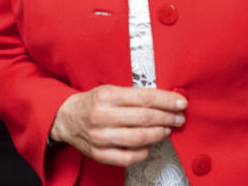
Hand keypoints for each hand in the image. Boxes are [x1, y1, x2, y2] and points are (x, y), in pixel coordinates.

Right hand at [50, 85, 186, 166]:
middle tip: (179, 118)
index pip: (145, 98)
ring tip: (167, 130)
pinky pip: (126, 157)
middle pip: (144, 118)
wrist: (66, 118)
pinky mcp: (98, 153)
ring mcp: (99, 137)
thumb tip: (166, 100)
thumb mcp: (112, 90)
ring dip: (158, 134)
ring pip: (137, 138)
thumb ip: (135, 95)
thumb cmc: (94, 102)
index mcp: (108, 96)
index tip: (181, 103)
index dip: (167, 101)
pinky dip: (142, 153)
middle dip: (167, 118)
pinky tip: (149, 146)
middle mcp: (102, 116)